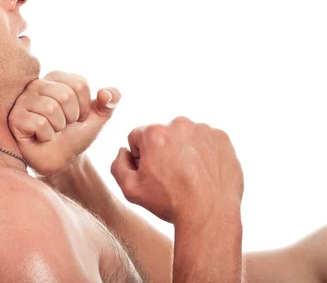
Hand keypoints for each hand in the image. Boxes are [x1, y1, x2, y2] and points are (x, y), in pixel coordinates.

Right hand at [8, 71, 120, 176]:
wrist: (61, 161)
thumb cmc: (76, 135)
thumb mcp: (98, 117)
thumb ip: (110, 101)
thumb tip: (106, 93)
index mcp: (56, 78)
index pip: (80, 84)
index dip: (84, 107)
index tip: (77, 117)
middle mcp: (36, 85)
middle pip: (65, 95)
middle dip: (71, 117)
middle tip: (64, 126)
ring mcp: (22, 101)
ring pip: (51, 108)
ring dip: (59, 127)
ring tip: (53, 131)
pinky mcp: (15, 119)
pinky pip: (39, 123)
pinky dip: (47, 135)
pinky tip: (41, 137)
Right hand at [111, 116, 243, 224]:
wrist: (209, 215)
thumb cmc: (171, 203)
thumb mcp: (130, 190)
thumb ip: (118, 165)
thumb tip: (124, 152)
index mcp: (154, 133)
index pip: (137, 137)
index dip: (140, 156)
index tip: (151, 172)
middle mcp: (179, 125)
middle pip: (162, 134)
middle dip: (162, 151)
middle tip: (170, 176)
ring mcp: (203, 130)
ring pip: (184, 136)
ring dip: (183, 150)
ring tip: (189, 176)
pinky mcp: (222, 138)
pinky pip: (206, 141)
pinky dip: (203, 153)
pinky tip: (203, 173)